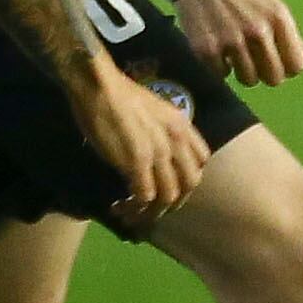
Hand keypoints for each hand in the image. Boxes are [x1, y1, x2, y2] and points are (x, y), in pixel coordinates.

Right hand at [78, 61, 211, 227]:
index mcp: (182, 126)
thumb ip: (162, 133)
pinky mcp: (137, 162)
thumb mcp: (154, 110)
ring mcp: (158, 153)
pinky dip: (134, 208)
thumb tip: (154, 155)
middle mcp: (177, 141)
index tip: (169, 185)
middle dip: (172, 203)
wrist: (100, 87)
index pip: (202, 160)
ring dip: (151, 212)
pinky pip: (144, 197)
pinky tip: (119, 207)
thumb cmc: (118, 94)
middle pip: (189, 185)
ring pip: (168, 197)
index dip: (187, 178)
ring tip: (132, 215)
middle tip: (152, 209)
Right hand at [173, 0, 302, 86]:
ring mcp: (232, 41)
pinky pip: (222, 75)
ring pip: (248, 80)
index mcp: (278, 18)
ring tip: (235, 53)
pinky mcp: (207, 49)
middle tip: (256, 60)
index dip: (287, 67)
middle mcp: (258, 31)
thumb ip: (292, 34)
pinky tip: (218, 49)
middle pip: (274, 78)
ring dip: (242, 70)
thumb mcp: (272, 6)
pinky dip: (220, 66)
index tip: (277, 60)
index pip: (296, 65)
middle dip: (266, 72)